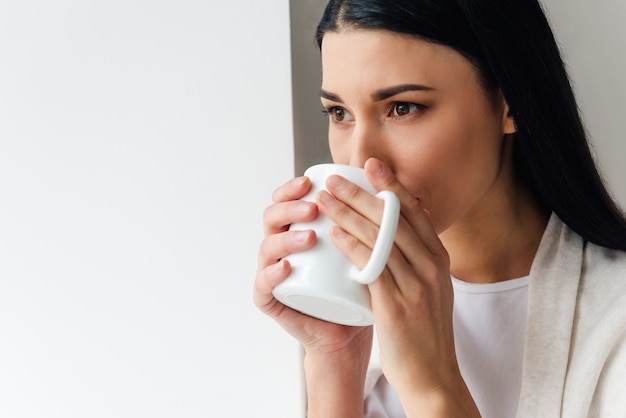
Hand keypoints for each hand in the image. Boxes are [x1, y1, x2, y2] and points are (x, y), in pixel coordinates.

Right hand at [253, 175, 372, 356]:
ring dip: (286, 238)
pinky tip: (287, 267)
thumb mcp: (369, 252)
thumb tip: (407, 194)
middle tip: (316, 205)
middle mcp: (280, 248)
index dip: (295, 186)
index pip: (287, 200)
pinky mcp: (271, 301)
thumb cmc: (360, 291)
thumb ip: (379, 225)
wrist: (350, 334)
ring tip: (311, 236)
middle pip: (272, 217)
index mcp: (297, 230)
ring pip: (268, 247)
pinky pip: (263, 286)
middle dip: (291, 206)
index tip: (319, 178)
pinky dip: (272, 274)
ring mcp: (272, 274)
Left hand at [317, 158, 477, 413]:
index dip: (392, 185)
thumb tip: (391, 231)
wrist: (432, 375)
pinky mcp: (397, 307)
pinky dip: (352, 247)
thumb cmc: (423, 330)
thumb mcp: (429, 287)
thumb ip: (413, 259)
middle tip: (335, 179)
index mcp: (439, 259)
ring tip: (325, 199)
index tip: (372, 165)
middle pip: (394, 219)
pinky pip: (372, 269)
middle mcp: (431, 268)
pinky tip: (335, 234)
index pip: (416, 212)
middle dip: (361, 194)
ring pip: (380, 239)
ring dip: (349, 214)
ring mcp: (416, 286)